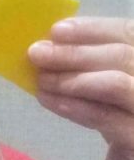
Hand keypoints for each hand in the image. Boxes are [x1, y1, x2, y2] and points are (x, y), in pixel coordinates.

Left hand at [28, 17, 133, 159]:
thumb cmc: (125, 130)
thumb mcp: (111, 94)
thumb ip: (93, 68)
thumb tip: (49, 46)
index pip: (130, 33)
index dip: (94, 29)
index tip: (56, 30)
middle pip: (123, 55)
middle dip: (73, 52)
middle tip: (35, 52)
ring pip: (116, 83)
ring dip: (71, 78)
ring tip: (40, 80)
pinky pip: (107, 118)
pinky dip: (75, 106)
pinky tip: (49, 101)